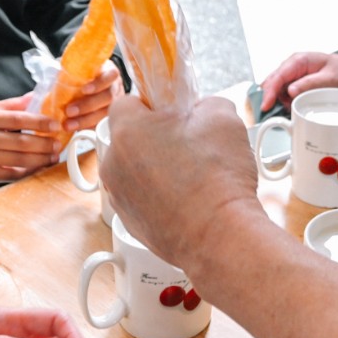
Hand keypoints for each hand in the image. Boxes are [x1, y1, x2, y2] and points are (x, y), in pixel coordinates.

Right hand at [0, 95, 62, 185]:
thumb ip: (6, 106)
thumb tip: (33, 98)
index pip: (19, 119)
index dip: (40, 122)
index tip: (55, 125)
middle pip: (23, 142)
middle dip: (45, 144)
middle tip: (58, 144)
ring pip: (19, 160)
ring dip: (40, 160)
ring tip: (52, 156)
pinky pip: (9, 175)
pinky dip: (25, 172)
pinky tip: (35, 168)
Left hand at [62, 61, 124, 132]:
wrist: (87, 86)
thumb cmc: (82, 76)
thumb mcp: (78, 69)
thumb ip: (71, 71)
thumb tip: (53, 71)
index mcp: (109, 72)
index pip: (111, 76)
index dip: (99, 83)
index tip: (83, 90)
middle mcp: (115, 88)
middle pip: (108, 98)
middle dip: (88, 105)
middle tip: (69, 111)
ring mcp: (115, 103)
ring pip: (106, 113)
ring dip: (86, 120)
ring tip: (69, 124)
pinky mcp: (110, 117)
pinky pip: (102, 125)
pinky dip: (89, 127)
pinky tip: (76, 129)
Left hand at [101, 96, 262, 270]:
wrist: (220, 235)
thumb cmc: (218, 179)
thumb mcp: (223, 116)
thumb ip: (205, 103)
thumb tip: (200, 111)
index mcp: (128, 131)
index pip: (127, 102)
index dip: (153, 104)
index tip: (173, 113)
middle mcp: (114, 163)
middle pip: (129, 138)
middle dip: (154, 137)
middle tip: (188, 144)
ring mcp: (119, 196)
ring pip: (133, 169)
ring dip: (155, 168)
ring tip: (191, 177)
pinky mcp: (130, 222)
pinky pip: (140, 197)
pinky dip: (158, 195)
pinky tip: (186, 199)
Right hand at [259, 52, 337, 111]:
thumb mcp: (329, 78)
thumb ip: (310, 84)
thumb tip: (291, 91)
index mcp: (299, 60)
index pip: (278, 76)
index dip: (270, 92)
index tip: (265, 105)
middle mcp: (290, 65)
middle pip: (272, 82)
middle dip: (269, 98)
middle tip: (270, 113)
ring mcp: (290, 73)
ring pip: (275, 88)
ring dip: (278, 100)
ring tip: (290, 108)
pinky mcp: (291, 81)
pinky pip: (281, 92)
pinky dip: (283, 100)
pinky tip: (291, 105)